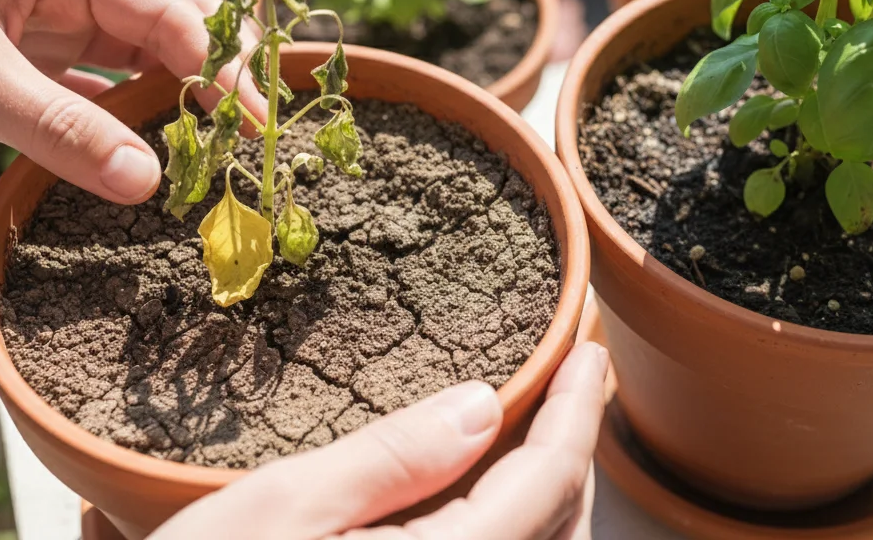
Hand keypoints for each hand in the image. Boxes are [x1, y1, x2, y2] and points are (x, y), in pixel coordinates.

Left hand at [0, 0, 263, 203]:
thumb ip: (60, 129)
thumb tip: (150, 182)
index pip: (169, 8)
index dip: (220, 64)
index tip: (255, 122)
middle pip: (167, 28)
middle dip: (212, 79)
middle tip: (250, 141)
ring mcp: (39, 32)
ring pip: (131, 66)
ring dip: (170, 107)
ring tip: (211, 157)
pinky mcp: (14, 72)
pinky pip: (86, 99)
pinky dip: (118, 128)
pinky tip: (144, 161)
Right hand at [151, 342, 608, 539]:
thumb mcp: (280, 510)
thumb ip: (390, 460)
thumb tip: (479, 405)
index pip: (548, 481)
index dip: (578, 410)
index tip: (591, 351)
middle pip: (562, 527)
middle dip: (576, 452)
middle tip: (570, 383)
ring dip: (552, 497)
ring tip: (534, 434)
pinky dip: (518, 530)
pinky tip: (482, 501)